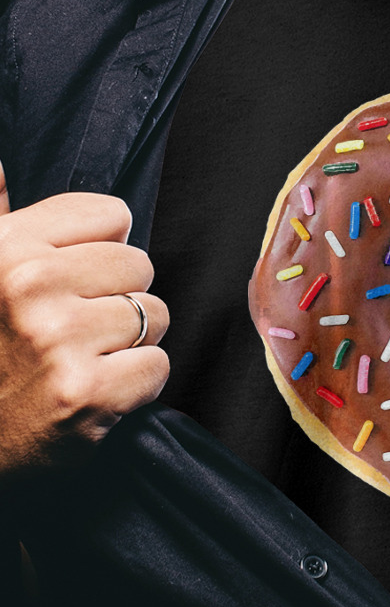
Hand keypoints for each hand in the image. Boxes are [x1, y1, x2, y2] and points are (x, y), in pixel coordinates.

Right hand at [0, 160, 168, 480]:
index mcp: (6, 247)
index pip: (112, 214)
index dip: (104, 249)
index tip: (79, 277)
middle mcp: (30, 285)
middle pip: (140, 265)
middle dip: (121, 297)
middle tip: (81, 328)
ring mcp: (59, 340)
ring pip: (154, 315)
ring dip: (132, 342)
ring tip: (87, 358)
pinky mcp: (86, 393)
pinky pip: (157, 366)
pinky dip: (138, 383)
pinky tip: (99, 390)